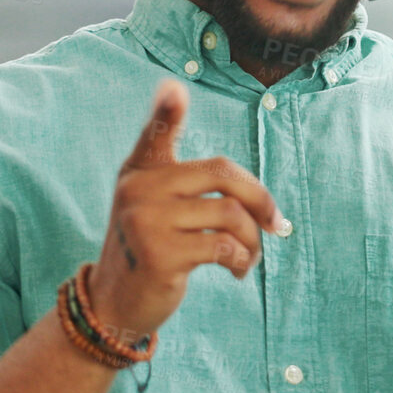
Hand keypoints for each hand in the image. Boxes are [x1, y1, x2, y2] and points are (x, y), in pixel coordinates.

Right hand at [87, 79, 283, 340]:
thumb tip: (211, 151)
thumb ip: (182, 178)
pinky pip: (225, 247)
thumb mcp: (153, 206)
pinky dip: (242, 261)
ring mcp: (146, 221)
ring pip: (231, 214)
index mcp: (139, 173)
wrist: (116, 303)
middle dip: (260, 198)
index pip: (156, 134)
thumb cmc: (148, 249)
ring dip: (253, 241)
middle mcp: (138, 190)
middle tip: (277, 224)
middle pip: (222, 173)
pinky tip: (238, 272)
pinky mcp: (160, 255)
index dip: (167, 110)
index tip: (174, 88)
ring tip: (248, 258)